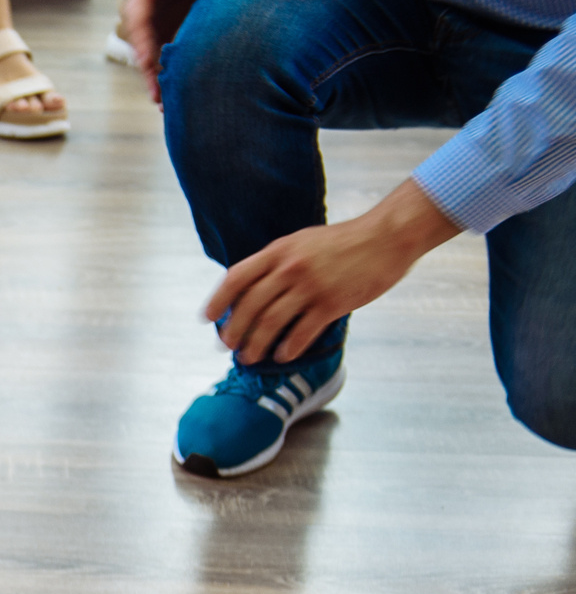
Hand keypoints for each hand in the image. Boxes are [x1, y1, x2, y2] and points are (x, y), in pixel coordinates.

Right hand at [122, 0, 230, 100]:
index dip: (141, 42)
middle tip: (156, 97)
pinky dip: (169, 73)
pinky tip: (177, 94)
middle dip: (147, 72)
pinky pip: (164, 55)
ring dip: (157, 79)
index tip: (147, 62)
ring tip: (164, 106)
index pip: (138, 20)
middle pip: (141, 46)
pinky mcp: (166, 31)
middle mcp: (142, 13)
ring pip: (151, 56)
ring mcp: (154, 24)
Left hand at [204, 179, 460, 364]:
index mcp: (278, 251)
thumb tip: (252, 287)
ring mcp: (311, 286)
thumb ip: (277, 262)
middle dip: (234, 330)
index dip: (218, 300)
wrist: (386, 237)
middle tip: (228, 347)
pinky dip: (288, 348)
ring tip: (249, 357)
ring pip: (271, 323)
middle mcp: (289, 268)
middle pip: (249, 306)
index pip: (236, 278)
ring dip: (256, 344)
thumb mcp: (302, 242)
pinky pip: (301, 332)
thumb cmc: (344, 242)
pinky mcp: (332, 303)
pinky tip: (283, 355)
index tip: (207, 318)